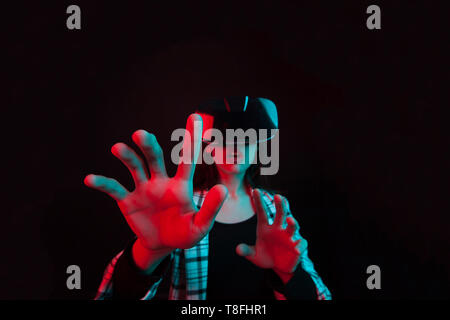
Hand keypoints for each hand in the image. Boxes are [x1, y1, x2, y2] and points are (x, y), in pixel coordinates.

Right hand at [84, 114, 227, 252]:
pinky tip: (90, 179)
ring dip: (126, 156)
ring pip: (134, 167)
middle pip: (154, 158)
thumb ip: (210, 208)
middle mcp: (160, 182)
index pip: (186, 159)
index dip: (191, 138)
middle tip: (141, 135)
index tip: (195, 116)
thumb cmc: (184, 234)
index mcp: (179, 186)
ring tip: (117, 148)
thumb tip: (221, 188)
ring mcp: (142, 189)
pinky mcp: (127, 201)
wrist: (162, 246)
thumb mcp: (200, 226)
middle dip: (148, 145)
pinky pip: (114, 189)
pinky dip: (102, 183)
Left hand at [236, 189, 305, 274]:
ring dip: (292, 223)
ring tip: (290, 220)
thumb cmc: (266, 257)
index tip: (256, 190)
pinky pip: (301, 243)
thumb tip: (238, 249)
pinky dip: (300, 245)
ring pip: (292, 226)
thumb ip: (247, 251)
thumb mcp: (255, 256)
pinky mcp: (298, 246)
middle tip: (277, 196)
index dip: (259, 202)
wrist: (279, 268)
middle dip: (280, 205)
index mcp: (265, 228)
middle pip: (280, 214)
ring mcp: (289, 237)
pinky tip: (296, 249)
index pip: (262, 212)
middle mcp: (278, 229)